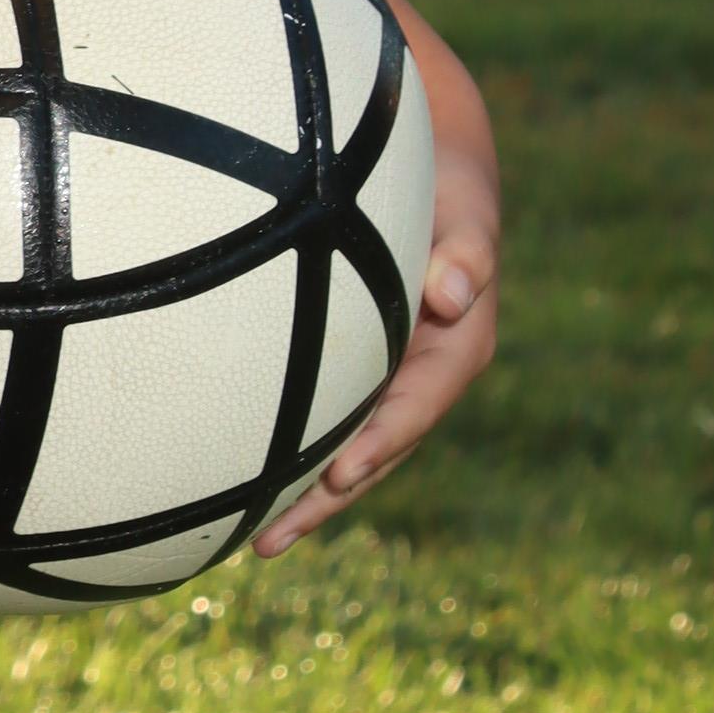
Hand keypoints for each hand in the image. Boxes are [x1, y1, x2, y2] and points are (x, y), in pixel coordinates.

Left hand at [253, 38, 497, 558]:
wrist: (440, 169)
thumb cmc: (450, 185)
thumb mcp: (466, 209)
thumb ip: (466, 249)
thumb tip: (454, 294)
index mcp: (457, 347)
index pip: (411, 412)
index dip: (374, 449)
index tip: (334, 481)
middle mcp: (425, 374)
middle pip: (374, 451)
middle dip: (324, 500)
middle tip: (268, 543)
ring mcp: (393, 376)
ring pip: (348, 445)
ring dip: (305, 494)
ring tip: (251, 541)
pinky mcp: (363, 366)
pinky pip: (329, 417)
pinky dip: (296, 452)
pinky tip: (247, 481)